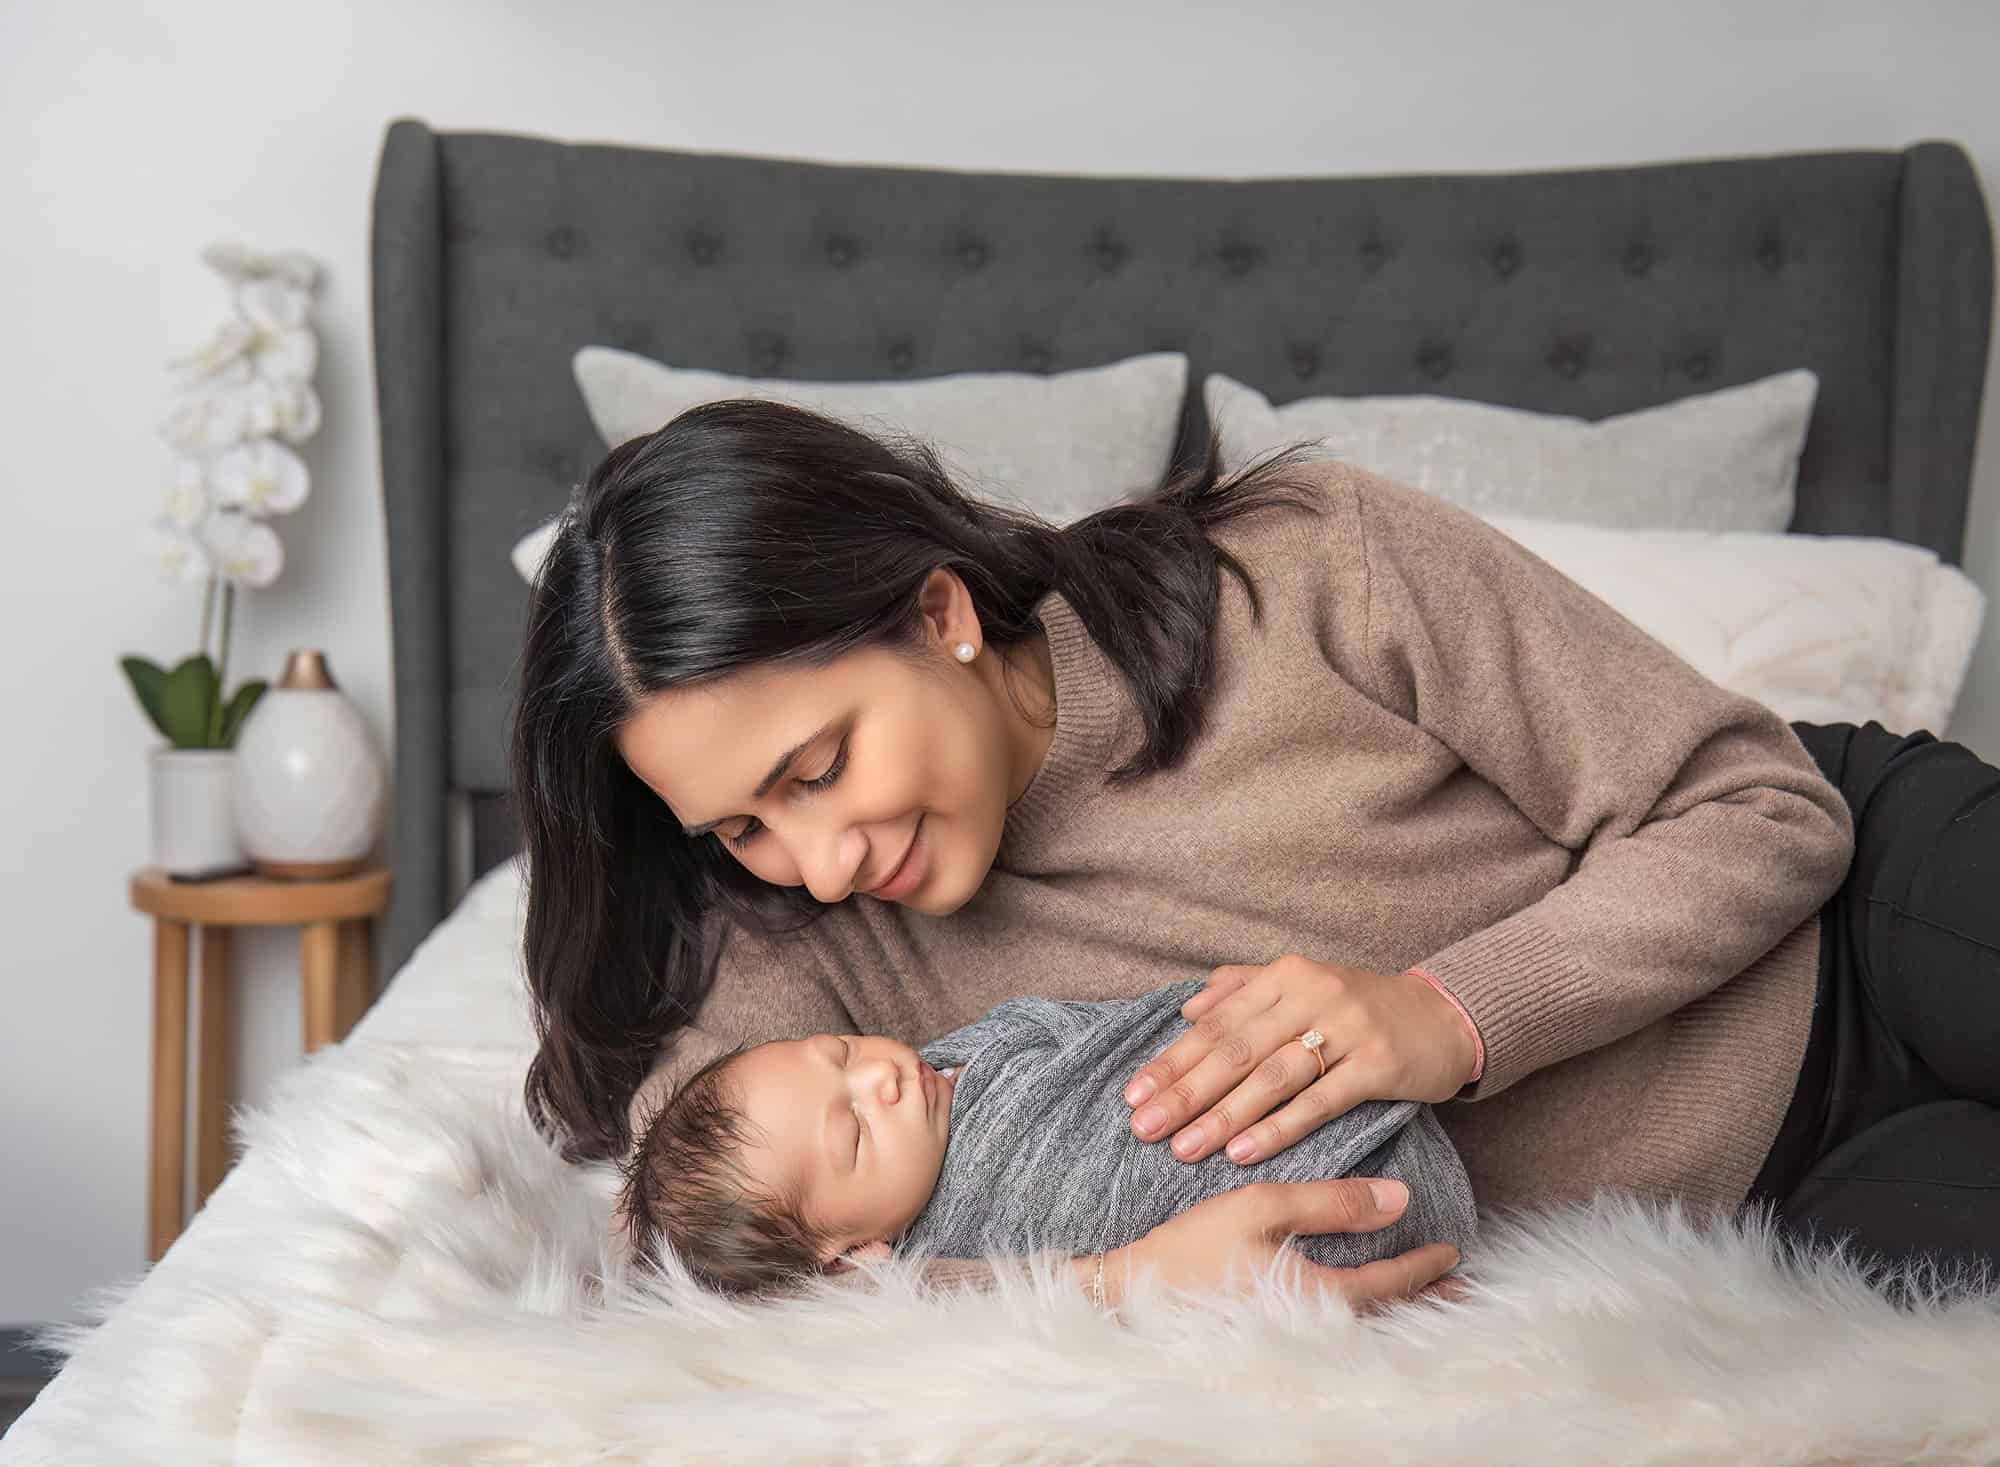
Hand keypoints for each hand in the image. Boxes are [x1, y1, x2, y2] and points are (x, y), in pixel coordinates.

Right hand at [1105, 1178, 1462, 1311]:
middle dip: (1427, 1301)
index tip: (1451, 1250)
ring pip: (1364, 1323)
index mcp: (1316, 1294)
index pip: (1388, 1282)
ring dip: (1400, 1308)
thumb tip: (1398, 1197)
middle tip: (1464, 1292)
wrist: (1132, 1292)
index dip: (1423, 1266)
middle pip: (1386, 1315)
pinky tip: (1363, 1302)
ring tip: (1427, 1298)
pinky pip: (1337, 1326)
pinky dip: (1365, 1313)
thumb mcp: (1259, 1207)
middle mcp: (1312, 1324)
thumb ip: (1330, 1201)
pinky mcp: (1270, 1332)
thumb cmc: (1193, 1248)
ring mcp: (1292, 1335)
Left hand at [1125, 953, 1479, 1165]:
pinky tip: (1243, 1152)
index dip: (1172, 1060)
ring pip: (1270, 1078)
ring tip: (1183, 1148)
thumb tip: (1187, 1010)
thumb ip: (1243, 990)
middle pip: (1234, 1051)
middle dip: (1184, 1093)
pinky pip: (1318, 1101)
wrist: (1444, 1016)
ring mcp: (1346, 1028)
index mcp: (1285, 976)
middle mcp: (1310, 995)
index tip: (1134, 1095)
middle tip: (1144, 1128)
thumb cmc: (1360, 1008)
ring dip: (1222, 1116)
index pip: (1215, 1023)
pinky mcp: (1377, 1063)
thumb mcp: (1302, 985)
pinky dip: (1278, 1127)